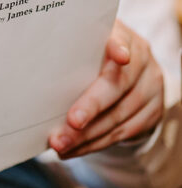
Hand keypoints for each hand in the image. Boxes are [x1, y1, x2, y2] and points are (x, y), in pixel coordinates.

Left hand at [48, 19, 163, 159]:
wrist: (133, 71)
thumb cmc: (96, 54)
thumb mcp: (89, 44)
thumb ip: (73, 50)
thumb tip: (36, 62)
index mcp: (124, 38)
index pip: (122, 40)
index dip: (119, 48)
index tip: (120, 57)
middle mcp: (142, 62)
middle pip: (118, 86)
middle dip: (92, 107)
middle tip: (70, 123)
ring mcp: (150, 89)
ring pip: (119, 117)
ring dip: (87, 135)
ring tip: (61, 144)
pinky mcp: (151, 114)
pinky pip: (122, 134)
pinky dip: (95, 144)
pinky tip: (74, 149)